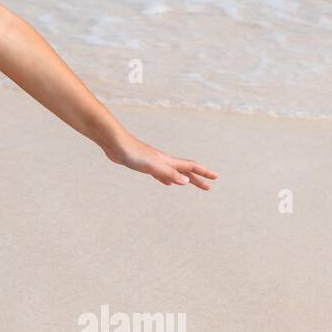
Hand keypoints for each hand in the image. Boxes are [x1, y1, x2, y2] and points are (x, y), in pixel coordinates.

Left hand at [103, 132, 218, 189]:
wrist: (115, 144)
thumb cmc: (133, 153)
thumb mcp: (152, 166)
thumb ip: (168, 173)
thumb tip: (186, 181)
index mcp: (168, 161)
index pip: (191, 167)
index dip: (204, 172)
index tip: (216, 178)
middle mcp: (164, 161)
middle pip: (185, 171)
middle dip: (197, 179)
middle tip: (208, 187)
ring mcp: (154, 163)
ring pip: (173, 173)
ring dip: (184, 179)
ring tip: (191, 184)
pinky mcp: (144, 165)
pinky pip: (160, 174)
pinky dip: (167, 179)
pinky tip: (167, 183)